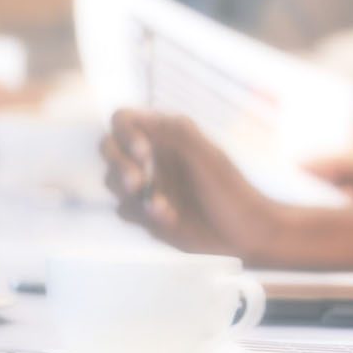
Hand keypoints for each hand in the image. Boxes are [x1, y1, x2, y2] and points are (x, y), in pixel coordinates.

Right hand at [100, 108, 289, 260]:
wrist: (243, 233)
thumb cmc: (232, 191)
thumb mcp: (208, 158)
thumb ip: (177, 135)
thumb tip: (142, 119)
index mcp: (170, 135)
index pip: (125, 120)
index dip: (125, 133)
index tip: (144, 152)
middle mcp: (155, 156)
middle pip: (109, 149)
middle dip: (120, 166)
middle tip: (138, 183)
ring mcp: (149, 183)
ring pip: (113, 181)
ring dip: (132, 194)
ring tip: (163, 207)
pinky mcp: (146, 211)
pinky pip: (125, 210)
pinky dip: (141, 215)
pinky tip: (169, 219)